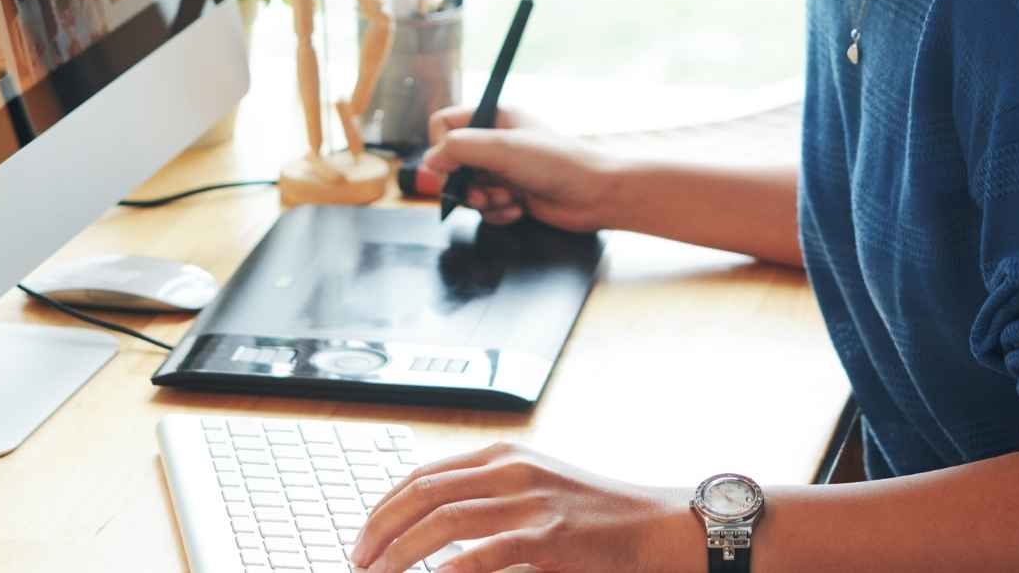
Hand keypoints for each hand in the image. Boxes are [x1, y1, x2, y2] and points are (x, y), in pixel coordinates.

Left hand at [349, 440, 697, 572]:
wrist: (660, 525)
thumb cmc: (597, 516)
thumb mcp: (537, 490)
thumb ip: (489, 499)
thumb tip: (431, 524)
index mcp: (503, 456)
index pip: (423, 476)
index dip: (384, 507)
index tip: (363, 539)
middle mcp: (511, 470)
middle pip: (423, 493)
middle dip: (380, 529)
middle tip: (358, 561)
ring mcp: (530, 501)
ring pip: (443, 521)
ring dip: (400, 552)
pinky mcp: (550, 535)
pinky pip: (485, 553)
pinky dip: (451, 570)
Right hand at [413, 104, 620, 233]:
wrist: (596, 194)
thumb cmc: (558, 162)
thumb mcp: (502, 148)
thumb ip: (459, 149)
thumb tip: (429, 162)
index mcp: (493, 117)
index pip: (444, 125)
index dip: (441, 147)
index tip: (453, 164)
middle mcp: (495, 142)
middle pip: (451, 163)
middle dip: (464, 183)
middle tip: (482, 192)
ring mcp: (503, 169)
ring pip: (467, 189)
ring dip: (483, 201)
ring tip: (507, 199)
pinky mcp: (511, 194)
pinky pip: (484, 208)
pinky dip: (497, 212)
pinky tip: (518, 209)